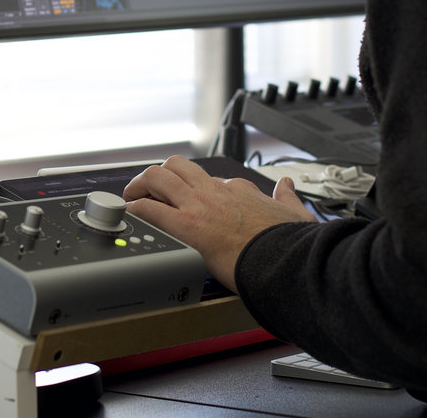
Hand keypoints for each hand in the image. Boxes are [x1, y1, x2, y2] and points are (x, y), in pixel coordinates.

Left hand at [123, 156, 314, 292]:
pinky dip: (136, 209)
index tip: (189, 198)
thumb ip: (288, 198)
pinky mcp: (187, 226)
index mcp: (239, 190)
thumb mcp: (296, 213)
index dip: (195, 187)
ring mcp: (199, 205)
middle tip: (149, 189)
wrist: (284, 260)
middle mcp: (215, 191)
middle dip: (159, 174)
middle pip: (177, 166)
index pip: (209, 179)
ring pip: (159, 177)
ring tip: (132, 197)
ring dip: (141, 184)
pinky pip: (151, 209)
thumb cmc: (288, 242)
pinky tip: (130, 215)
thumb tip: (288, 185)